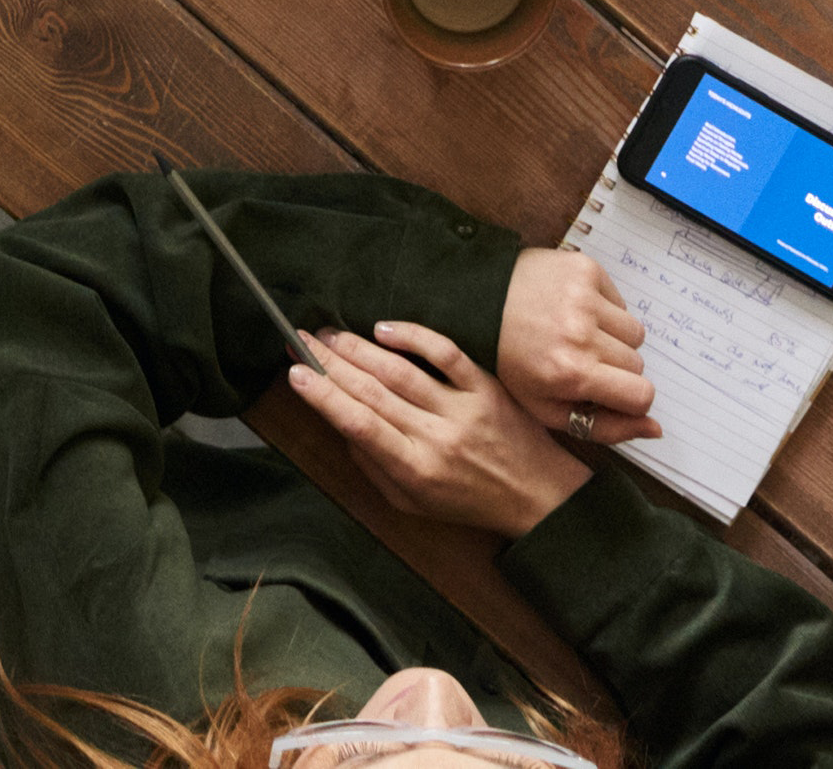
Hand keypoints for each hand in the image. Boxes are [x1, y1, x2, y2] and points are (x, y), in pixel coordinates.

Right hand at [283, 322, 585, 536]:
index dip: (324, 396)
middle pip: (373, 392)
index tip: (295, 373)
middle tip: (300, 340)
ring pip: (401, 371)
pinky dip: (414, 337)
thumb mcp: (414, 505)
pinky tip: (384, 327)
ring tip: (329, 333)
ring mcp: (462, 408)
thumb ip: (374, 467)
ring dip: (360, 348)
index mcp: (415, 469)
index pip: (359, 425)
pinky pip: (446, 353)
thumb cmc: (468, 501)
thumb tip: (341, 426)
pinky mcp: (484, 386)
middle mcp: (436, 437)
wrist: (537, 496)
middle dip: (331, 363)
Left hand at [495, 248, 658, 449]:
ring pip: (634, 331)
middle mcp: (581, 333)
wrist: (480, 301)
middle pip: (637, 363)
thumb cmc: (512, 361)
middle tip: (584, 363)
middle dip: (617, 369)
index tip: (612, 393)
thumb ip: (606, 427)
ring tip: (581, 336)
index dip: (630, 399)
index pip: (641, 395)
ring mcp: (585, 297)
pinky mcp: (586, 268)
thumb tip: (655, 429)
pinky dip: (606, 310)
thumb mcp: (547, 409)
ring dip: (614, 338)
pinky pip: (621, 301)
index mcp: (572, 373)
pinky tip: (575, 312)